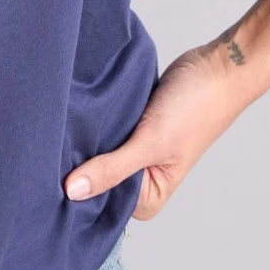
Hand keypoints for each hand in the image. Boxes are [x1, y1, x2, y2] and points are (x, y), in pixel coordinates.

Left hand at [63, 42, 253, 220]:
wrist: (217, 66)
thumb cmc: (196, 109)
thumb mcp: (151, 143)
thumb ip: (113, 169)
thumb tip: (72, 192)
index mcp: (150, 194)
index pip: (102, 203)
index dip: (79, 190)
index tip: (52, 175)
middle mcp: (142, 176)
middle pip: (97, 177)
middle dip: (80, 163)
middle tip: (51, 147)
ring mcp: (135, 148)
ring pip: (98, 151)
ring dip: (84, 141)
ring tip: (63, 129)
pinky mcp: (131, 123)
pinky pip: (104, 129)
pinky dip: (93, 123)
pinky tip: (77, 115)